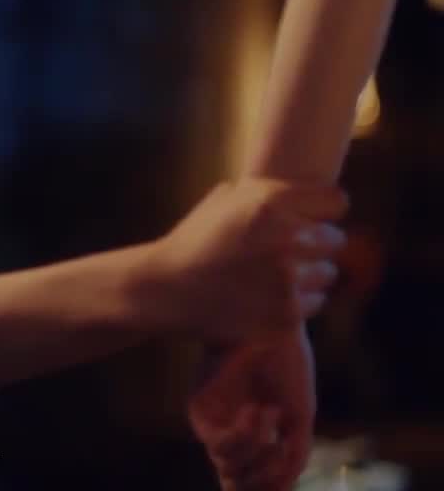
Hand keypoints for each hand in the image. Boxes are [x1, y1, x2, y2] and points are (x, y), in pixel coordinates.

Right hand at [153, 179, 346, 342]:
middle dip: (315, 244)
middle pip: (336, 239)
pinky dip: (297, 302)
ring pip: (327, 273)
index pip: (336, 201)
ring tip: (273, 277)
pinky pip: (315, 302)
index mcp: (270, 202)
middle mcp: (285, 237)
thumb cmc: (192, 243)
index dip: (323, 210)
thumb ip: (262, 194)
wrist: (165, 290)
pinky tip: (267, 297)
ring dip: (308, 275)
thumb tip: (299, 190)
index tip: (312, 217)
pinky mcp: (287, 312)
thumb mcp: (221, 202)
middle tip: (287, 252)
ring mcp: (288, 278)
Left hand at [188, 327, 315, 490]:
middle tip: (283, 445)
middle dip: (267, 474)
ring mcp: (213, 423)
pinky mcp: (199, 410)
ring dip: (260, 450)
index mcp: (252, 437)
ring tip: (270, 412)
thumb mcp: (298, 416)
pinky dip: (246, 434)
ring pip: (230, 468)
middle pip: (239, 482)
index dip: (268, 487)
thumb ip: (292, 455)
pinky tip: (258, 410)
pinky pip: (219, 444)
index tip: (285, 470)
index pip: (249, 482)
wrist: (270, 328)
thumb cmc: (285, 365)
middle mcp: (228, 434)